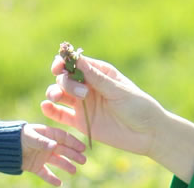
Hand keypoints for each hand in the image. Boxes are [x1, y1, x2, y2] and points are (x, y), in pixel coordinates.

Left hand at [20, 123, 87, 185]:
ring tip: (74, 171)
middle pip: (63, 150)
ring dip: (66, 165)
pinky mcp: (35, 166)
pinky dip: (52, 178)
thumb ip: (42, 142)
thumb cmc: (16, 137)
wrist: (2, 147)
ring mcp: (41, 156)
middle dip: (73, 155)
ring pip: (57, 161)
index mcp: (46, 134)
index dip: (73, 142)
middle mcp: (46, 145)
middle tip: (83, 160)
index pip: (63, 138)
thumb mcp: (29, 137)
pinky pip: (45, 173)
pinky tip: (59, 184)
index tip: (83, 148)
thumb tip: (55, 145)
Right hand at [41, 55, 193, 181]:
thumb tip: (77, 59)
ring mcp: (83, 104)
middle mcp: (88, 86)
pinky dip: (50, 110)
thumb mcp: (119, 91)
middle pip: (65, 77)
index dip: (64, 62)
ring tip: (57, 98)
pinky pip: (60, 114)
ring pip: (59, 94)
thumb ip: (97, 78)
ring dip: (54, 92)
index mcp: (99, 73)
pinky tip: (46, 107)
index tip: (60, 66)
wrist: (148, 134)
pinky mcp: (80, 122)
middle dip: (65, 81)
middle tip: (82, 94)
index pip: (76, 63)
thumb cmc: (138, 107)